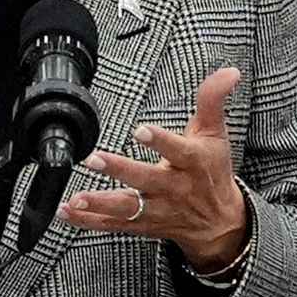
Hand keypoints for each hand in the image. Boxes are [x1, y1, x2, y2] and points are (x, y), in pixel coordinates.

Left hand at [59, 64, 251, 266]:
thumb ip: (213, 100)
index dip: (160, 141)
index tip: (140, 130)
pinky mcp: (143, 225)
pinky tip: (68, 212)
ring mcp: (157, 209)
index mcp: (192, 162)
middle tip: (94, 159)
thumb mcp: (216, 133)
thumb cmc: (213, 171)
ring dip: (100, 203)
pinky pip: (113, 225)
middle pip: (145, 180)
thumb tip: (228, 72)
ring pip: (128, 208)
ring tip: (77, 197)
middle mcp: (173, 188)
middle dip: (119, 170)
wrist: (219, 223)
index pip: (177, 150)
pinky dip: (89, 221)